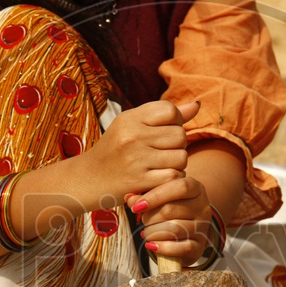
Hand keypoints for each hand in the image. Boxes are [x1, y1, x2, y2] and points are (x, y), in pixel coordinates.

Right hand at [84, 100, 199, 200]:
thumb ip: (165, 116)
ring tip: (161, 166)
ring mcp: (135, 159)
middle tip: (163, 153)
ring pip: (181, 157)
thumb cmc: (116, 150)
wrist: (88, 178)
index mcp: (130, 118)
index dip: (175, 122)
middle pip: (180, 136)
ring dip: (177, 164)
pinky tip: (160, 179)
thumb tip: (197, 105)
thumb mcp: (133, 126)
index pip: (170, 111)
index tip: (163, 133)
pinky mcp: (139, 180)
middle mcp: (132, 136)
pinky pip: (173, 176)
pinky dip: (172, 179)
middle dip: (177, 146)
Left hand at [125, 176, 213, 265]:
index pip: (180, 187)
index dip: (155, 196)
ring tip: (146, 233)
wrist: (187, 234)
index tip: (137, 207)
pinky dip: (162, 247)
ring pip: (174, 229)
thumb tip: (129, 198)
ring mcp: (203, 227)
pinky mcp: (199, 246)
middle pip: (171, 210)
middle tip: (143, 220)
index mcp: (196, 188)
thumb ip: (145, 196)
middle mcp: (203, 207)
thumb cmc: (171, 211)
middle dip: (149, 217)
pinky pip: (181, 248)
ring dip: (152, 232)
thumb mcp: (161, 198)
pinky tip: (152, 245)